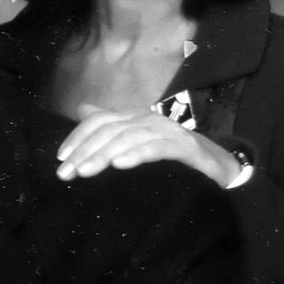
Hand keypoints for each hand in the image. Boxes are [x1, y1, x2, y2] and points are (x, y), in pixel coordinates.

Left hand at [56, 104, 240, 187]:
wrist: (223, 168)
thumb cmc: (176, 156)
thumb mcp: (139, 142)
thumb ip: (113, 127)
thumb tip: (82, 110)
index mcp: (136, 118)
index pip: (100, 120)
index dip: (78, 136)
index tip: (60, 158)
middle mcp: (149, 119)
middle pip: (109, 130)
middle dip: (84, 151)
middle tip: (65, 173)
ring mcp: (168, 131)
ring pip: (128, 138)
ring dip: (103, 155)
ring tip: (84, 172)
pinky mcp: (186, 147)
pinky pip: (157, 148)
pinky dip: (137, 155)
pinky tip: (120, 165)